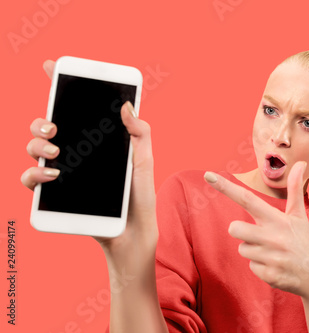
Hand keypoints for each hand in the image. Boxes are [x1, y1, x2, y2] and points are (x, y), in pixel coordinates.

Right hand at [21, 60, 157, 254]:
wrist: (132, 232)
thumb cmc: (140, 196)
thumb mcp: (144, 161)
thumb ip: (140, 133)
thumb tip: (126, 105)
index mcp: (96, 142)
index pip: (76, 110)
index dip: (61, 87)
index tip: (52, 67)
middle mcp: (76, 154)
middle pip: (47, 127)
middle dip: (42, 120)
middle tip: (54, 126)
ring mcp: (64, 173)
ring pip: (35, 149)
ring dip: (36, 144)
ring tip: (55, 151)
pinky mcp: (56, 195)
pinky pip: (32, 181)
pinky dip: (34, 175)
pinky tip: (51, 175)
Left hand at [204, 161, 308, 298]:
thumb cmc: (303, 241)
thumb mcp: (299, 216)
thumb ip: (295, 189)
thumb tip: (300, 163)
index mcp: (277, 219)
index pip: (247, 198)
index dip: (226, 187)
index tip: (208, 175)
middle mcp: (273, 236)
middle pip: (234, 228)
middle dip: (240, 231)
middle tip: (258, 235)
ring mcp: (271, 256)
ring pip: (242, 249)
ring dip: (252, 250)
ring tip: (271, 252)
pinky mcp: (269, 274)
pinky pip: (250, 266)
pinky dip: (260, 266)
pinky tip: (275, 265)